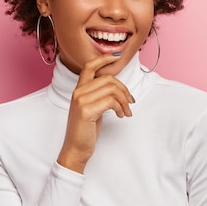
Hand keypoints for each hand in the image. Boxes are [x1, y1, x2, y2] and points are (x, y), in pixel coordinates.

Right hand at [57, 53, 134, 172]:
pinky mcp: (86, 110)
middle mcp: (78, 92)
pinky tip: (121, 116)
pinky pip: (111, 101)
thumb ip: (100, 95)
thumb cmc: (86, 130)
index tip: (117, 56)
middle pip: (108, 79)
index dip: (104, 59)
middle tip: (130, 102)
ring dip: (124, 101)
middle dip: (124, 89)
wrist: (76, 148)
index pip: (90, 66)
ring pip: (112, 89)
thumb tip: (118, 88)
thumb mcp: (92, 108)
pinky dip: (121, 108)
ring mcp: (81, 100)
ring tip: (126, 112)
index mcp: (79, 90)